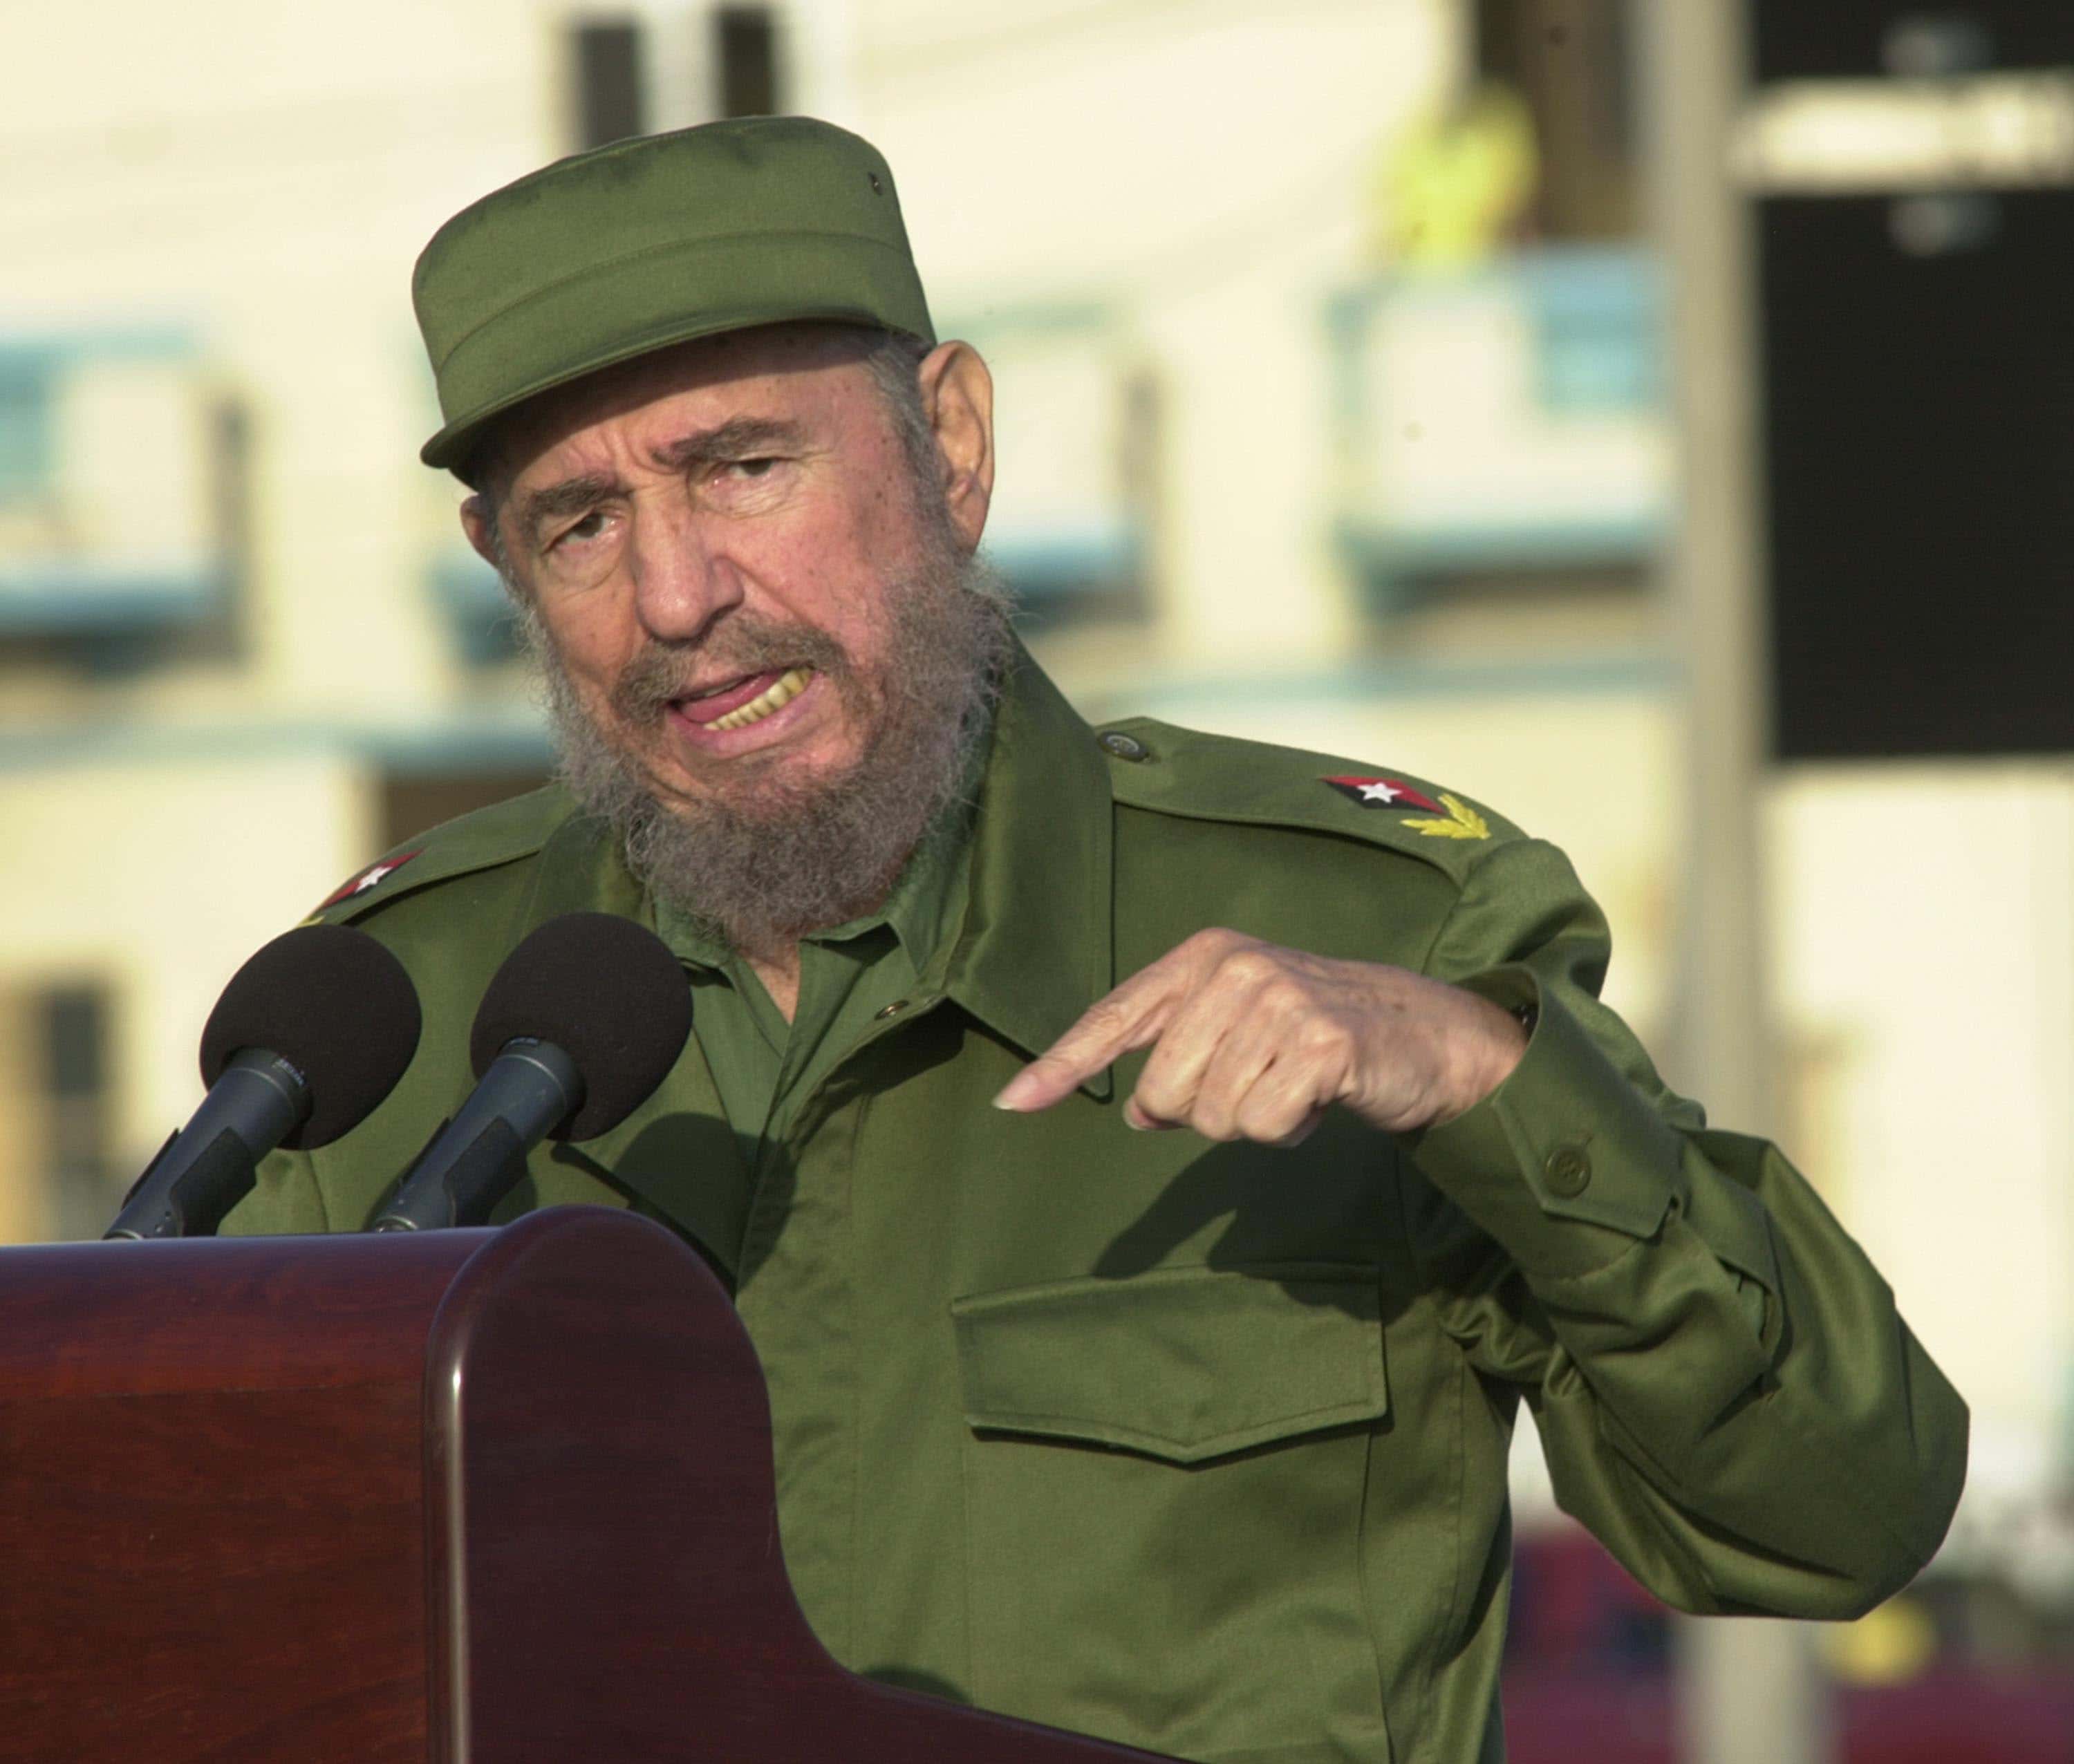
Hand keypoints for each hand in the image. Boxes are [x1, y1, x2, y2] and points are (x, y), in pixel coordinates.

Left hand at [993, 929, 1526, 1143]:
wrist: (1424, 1033)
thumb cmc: (1319, 1035)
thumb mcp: (1241, 1030)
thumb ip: (1179, 1059)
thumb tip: (1134, 1110)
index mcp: (1205, 958)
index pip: (1115, 1018)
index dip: (1061, 1065)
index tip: (1012, 1104)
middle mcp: (1235, 969)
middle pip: (1163, 1091)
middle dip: (1203, 1113)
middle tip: (1259, 1087)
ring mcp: (1279, 1001)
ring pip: (1212, 1116)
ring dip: (1254, 1122)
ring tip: (1294, 1086)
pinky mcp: (1321, 1043)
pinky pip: (1264, 1125)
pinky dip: (1290, 1130)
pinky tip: (1319, 1100)